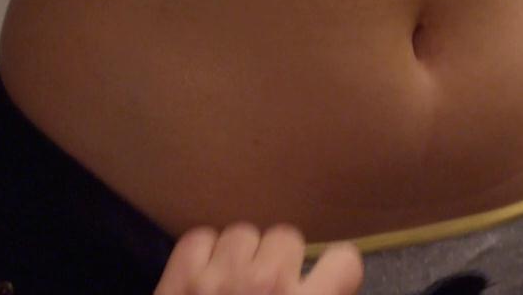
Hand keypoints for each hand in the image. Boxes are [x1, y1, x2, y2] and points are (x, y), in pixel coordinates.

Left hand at [154, 223, 362, 294]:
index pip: (343, 260)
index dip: (334, 272)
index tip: (323, 284)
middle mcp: (266, 284)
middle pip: (286, 237)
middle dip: (279, 261)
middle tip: (268, 290)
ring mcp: (219, 277)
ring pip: (242, 233)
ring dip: (240, 256)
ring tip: (232, 284)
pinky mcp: (179, 278)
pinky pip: (200, 238)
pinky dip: (202, 256)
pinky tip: (203, 279)